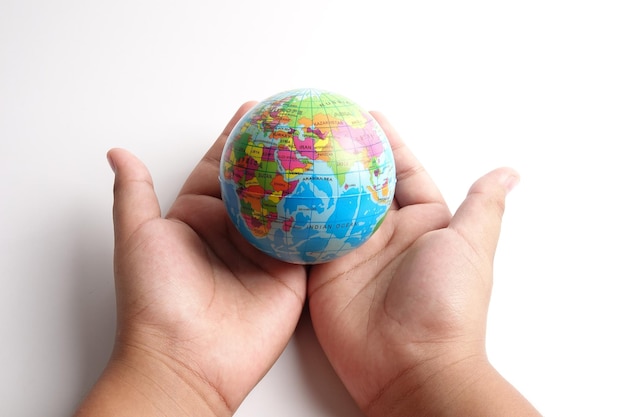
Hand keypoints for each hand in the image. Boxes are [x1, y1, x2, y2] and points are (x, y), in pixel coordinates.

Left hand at [75, 102, 306, 416]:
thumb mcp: (138, 237)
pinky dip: (326, 219)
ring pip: (291, 206)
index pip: (223, 167)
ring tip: (327, 147)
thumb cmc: (155, 301)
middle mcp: (235, 231)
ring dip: (307, 180)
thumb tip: (117, 152)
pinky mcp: (291, 276)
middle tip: (302, 122)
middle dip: (281, 152)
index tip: (256, 109)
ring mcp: (265, 253)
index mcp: (200, 216)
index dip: (239, 138)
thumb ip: (135, 193)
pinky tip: (342, 193)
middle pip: (263, 182)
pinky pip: (312, 241)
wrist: (187, 361)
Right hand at [308, 112, 539, 415]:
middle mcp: (384, 234)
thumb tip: (508, 172)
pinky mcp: (323, 272)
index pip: (400, 171)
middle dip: (342, 154)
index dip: (385, 142)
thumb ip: (481, 205)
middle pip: (360, 183)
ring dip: (313, 179)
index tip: (365, 115)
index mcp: (421, 222)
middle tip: (320, 124)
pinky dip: (292, 215)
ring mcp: (351, 252)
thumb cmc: (447, 305)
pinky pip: (304, 236)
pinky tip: (277, 189)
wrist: (411, 366)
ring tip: (294, 147)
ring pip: (328, 204)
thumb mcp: (470, 245)